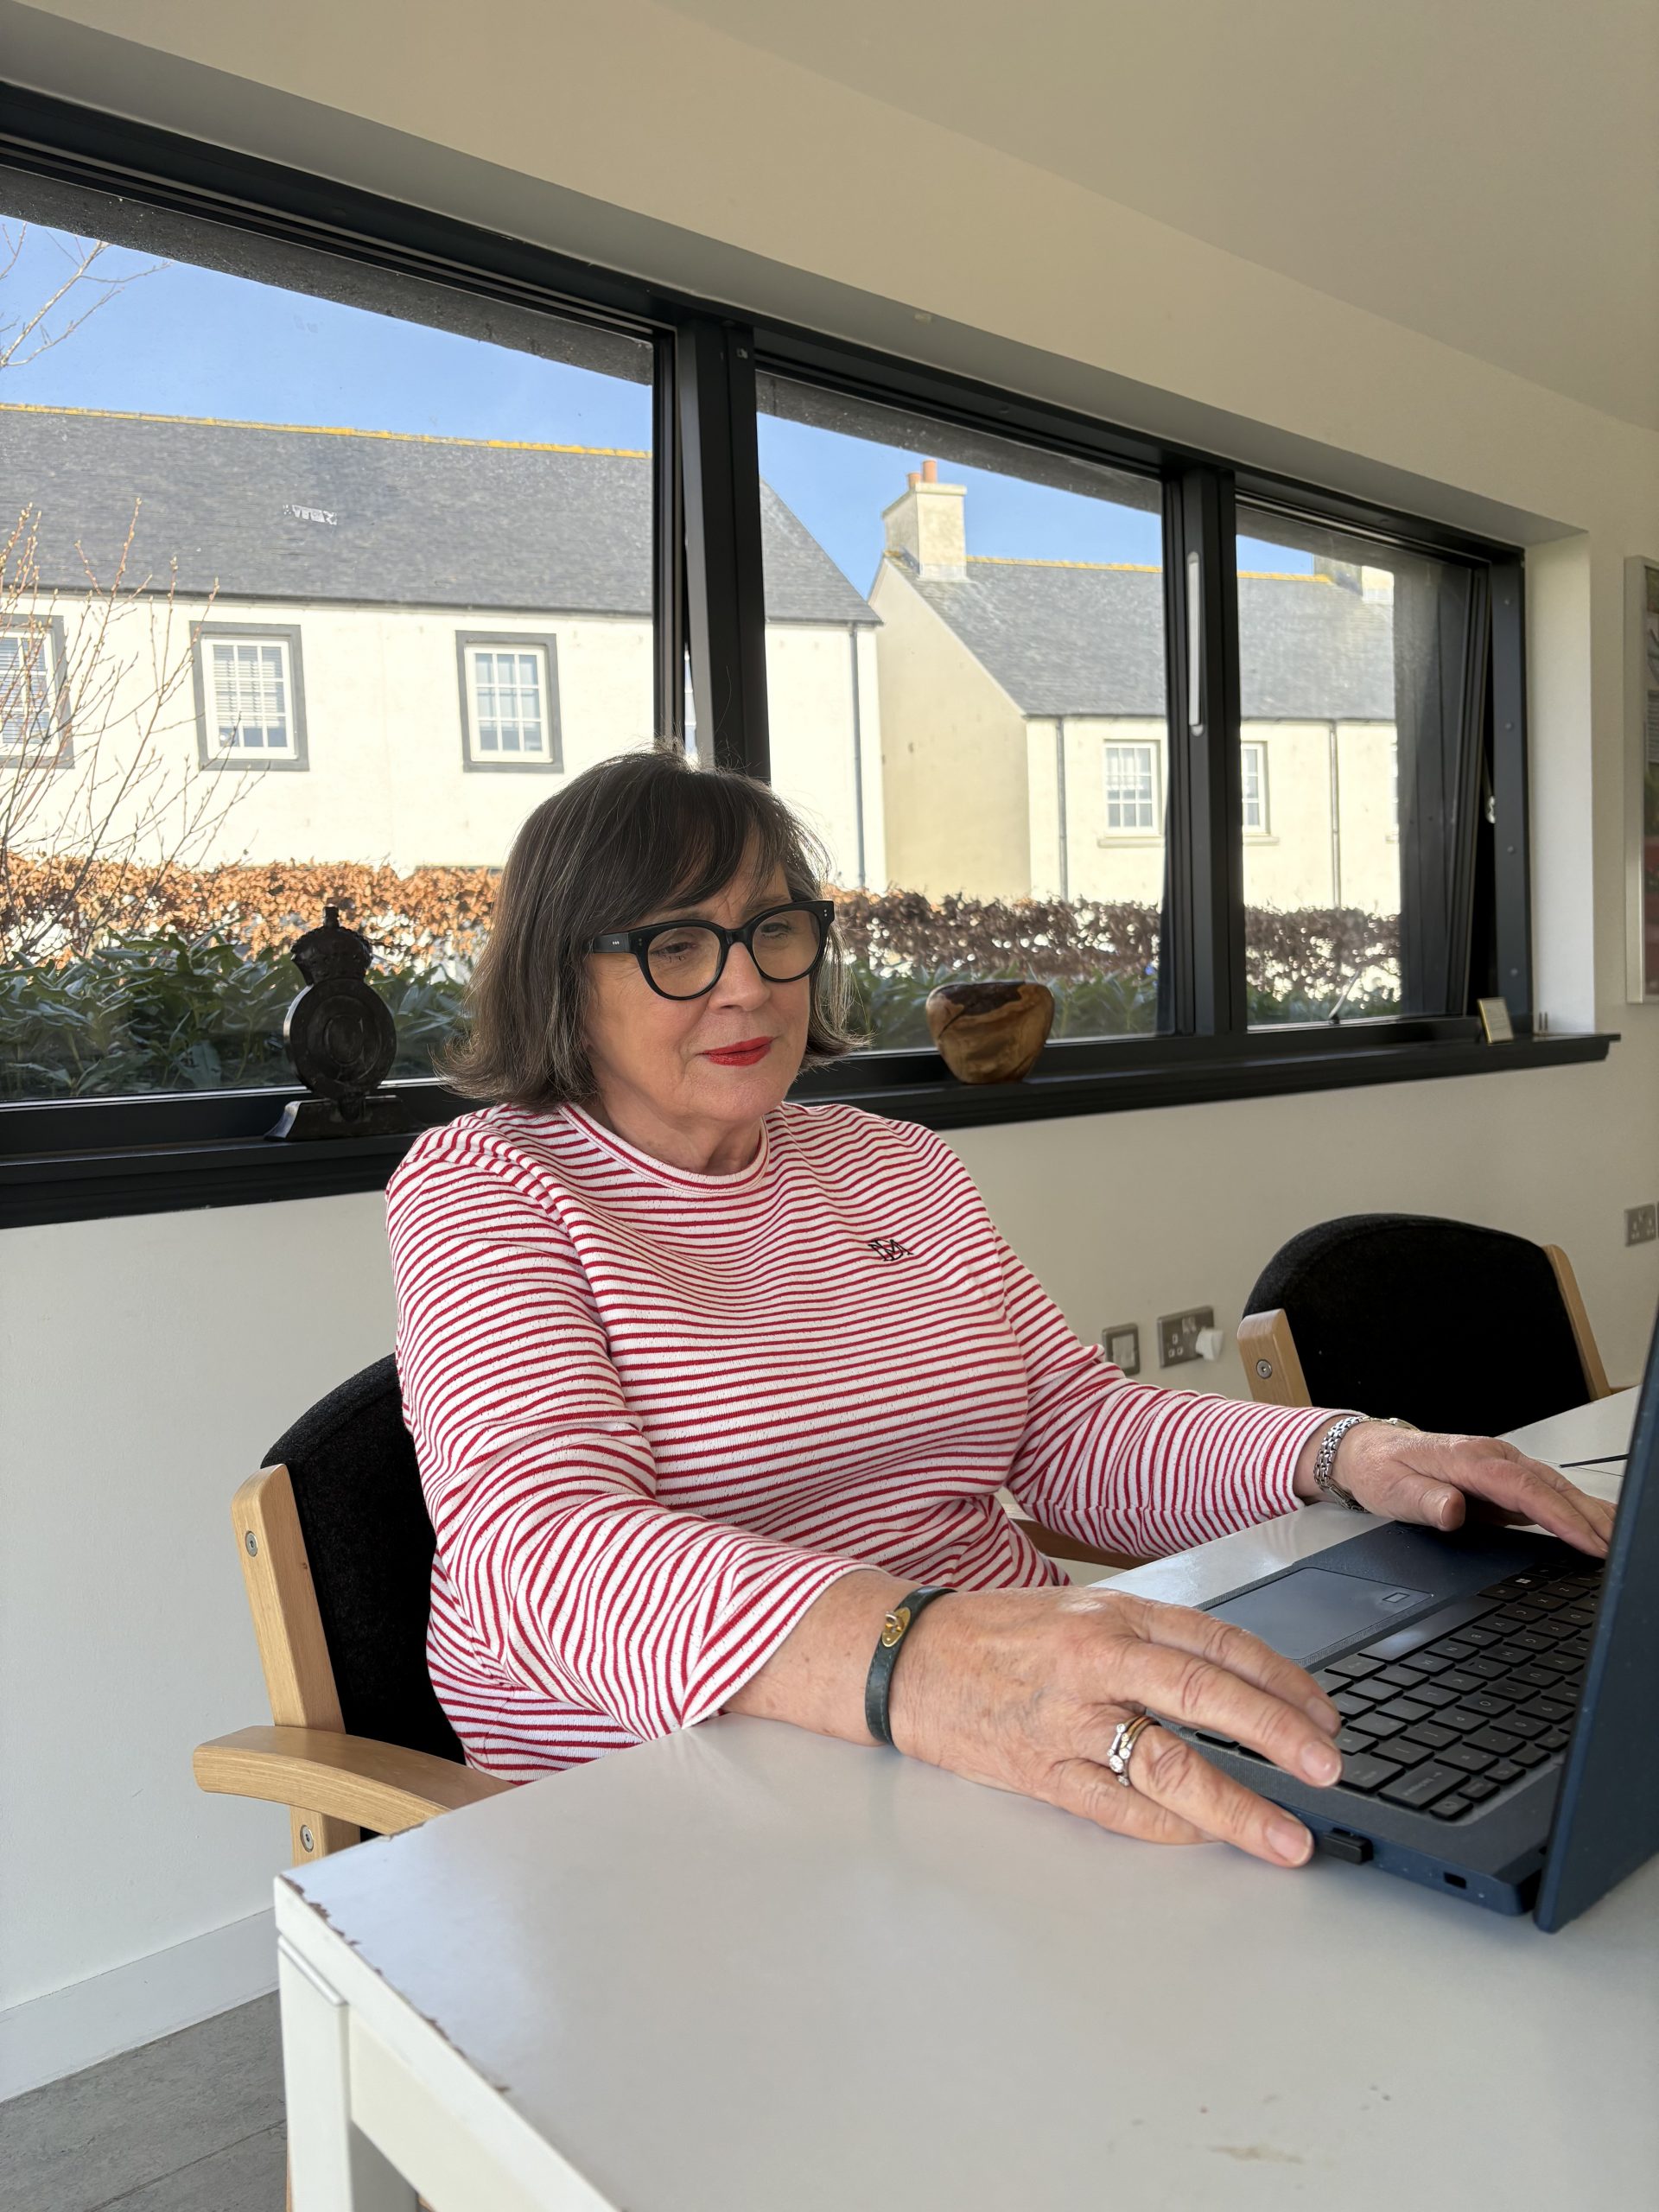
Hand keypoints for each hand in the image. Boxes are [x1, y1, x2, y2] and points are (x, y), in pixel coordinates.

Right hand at [888, 1585, 1344, 1867]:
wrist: (906, 1659)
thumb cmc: (997, 1635)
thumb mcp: (1078, 1612)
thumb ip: (1148, 1642)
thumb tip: (1236, 1683)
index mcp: (1111, 1616)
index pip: (1215, 1643)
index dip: (1280, 1680)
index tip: (1324, 1715)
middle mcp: (1093, 1661)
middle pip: (1200, 1694)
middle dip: (1275, 1734)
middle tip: (1327, 1768)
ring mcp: (1066, 1720)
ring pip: (1164, 1764)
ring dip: (1235, 1805)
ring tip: (1285, 1837)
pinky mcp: (1040, 1770)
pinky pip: (1116, 1807)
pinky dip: (1167, 1827)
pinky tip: (1207, 1839)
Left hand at [1296, 1421, 1614, 1556]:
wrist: (1368, 1452)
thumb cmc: (1380, 1469)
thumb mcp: (1391, 1490)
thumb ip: (1424, 1501)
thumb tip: (1452, 1510)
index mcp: (1469, 1458)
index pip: (1524, 1489)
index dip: (1559, 1516)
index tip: (1587, 1540)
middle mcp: (1492, 1457)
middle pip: (1551, 1486)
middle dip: (1588, 1517)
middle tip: (1617, 1547)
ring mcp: (1500, 1467)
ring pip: (1554, 1488)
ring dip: (1588, 1512)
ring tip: (1617, 1538)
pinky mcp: (1502, 1480)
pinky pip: (1545, 1494)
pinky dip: (1573, 1509)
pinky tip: (1591, 1525)